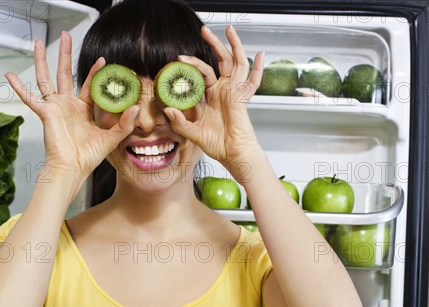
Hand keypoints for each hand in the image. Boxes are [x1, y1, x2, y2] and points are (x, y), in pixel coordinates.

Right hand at [5, 32, 138, 181]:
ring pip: (47, 79)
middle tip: (65, 36)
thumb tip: (135, 107)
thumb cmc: (89, 157)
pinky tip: (9, 75)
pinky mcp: (45, 114)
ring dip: (42, 61)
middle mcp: (67, 105)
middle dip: (65, 55)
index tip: (103, 60)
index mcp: (83, 109)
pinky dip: (19, 87)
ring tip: (39, 43)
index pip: (90, 85)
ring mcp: (55, 108)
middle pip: (65, 74)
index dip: (96, 73)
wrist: (72, 168)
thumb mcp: (112, 138)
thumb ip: (124, 123)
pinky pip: (30, 98)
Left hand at [164, 25, 264, 181]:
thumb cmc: (217, 145)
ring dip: (234, 46)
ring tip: (229, 30)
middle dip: (213, 44)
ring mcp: (235, 92)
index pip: (203, 73)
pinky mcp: (243, 98)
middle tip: (204, 30)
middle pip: (221, 61)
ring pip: (236, 63)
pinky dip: (258, 68)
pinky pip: (253, 80)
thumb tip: (167, 109)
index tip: (179, 60)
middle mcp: (225, 90)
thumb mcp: (192, 133)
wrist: (232, 154)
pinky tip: (261, 54)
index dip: (192, 65)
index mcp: (213, 96)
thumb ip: (180, 122)